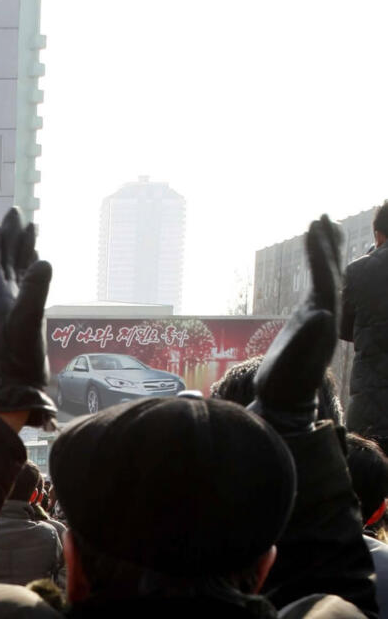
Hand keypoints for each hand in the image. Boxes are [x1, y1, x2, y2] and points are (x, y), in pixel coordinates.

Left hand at [0, 207, 55, 428]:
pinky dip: (30, 263)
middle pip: (1, 257)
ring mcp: (12, 302)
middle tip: (14, 212)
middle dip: (7, 235)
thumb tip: (43, 261)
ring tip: (28, 224)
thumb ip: (36, 290)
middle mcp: (0, 295)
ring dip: (19, 245)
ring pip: (14, 266)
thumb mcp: (29, 319)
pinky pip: (25, 278)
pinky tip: (36, 255)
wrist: (21, 379)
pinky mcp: (24, 309)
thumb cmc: (20, 353)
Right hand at [250, 215, 341, 433]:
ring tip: (323, 227)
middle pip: (332, 272)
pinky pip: (319, 287)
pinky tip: (314, 264)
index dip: (320, 253)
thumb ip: (308, 340)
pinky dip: (318, 269)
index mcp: (323, 320)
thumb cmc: (286, 385)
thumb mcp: (294, 365)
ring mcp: (318, 317)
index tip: (314, 227)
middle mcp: (325, 315)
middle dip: (327, 244)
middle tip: (322, 216)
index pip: (325, 278)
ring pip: (329, 278)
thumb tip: (324, 313)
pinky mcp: (309, 322)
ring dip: (327, 252)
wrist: (287, 402)